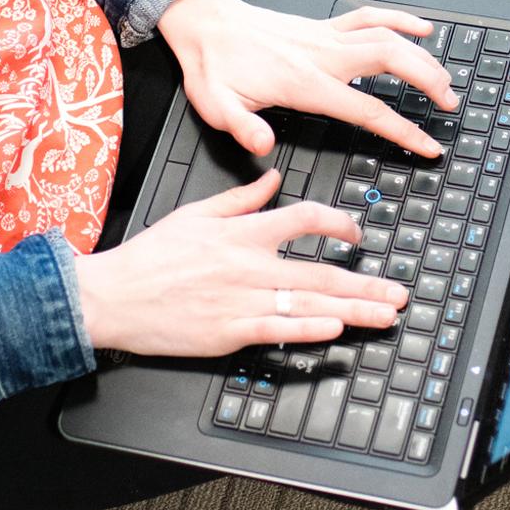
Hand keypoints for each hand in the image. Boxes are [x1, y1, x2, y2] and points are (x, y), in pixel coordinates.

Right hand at [73, 171, 410, 356]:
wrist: (112, 296)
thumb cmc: (149, 257)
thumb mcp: (195, 213)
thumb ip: (241, 197)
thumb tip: (273, 178)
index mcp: (241, 233)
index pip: (303, 219)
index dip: (340, 224)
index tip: (360, 235)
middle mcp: (248, 265)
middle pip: (320, 271)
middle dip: (365, 284)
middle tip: (397, 292)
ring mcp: (241, 301)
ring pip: (308, 304)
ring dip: (353, 310)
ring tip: (384, 315)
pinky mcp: (228, 332)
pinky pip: (277, 329)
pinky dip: (308, 330)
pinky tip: (335, 329)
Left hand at [153, 0, 457, 157]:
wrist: (205, 22)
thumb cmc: (212, 64)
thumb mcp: (216, 105)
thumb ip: (242, 127)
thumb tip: (263, 146)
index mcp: (306, 82)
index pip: (367, 109)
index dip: (403, 129)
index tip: (427, 144)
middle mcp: (323, 55)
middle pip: (392, 61)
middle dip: (428, 81)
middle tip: (449, 104)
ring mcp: (326, 36)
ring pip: (388, 36)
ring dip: (421, 55)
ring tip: (445, 77)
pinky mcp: (323, 27)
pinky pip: (369, 17)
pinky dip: (400, 18)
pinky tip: (421, 26)